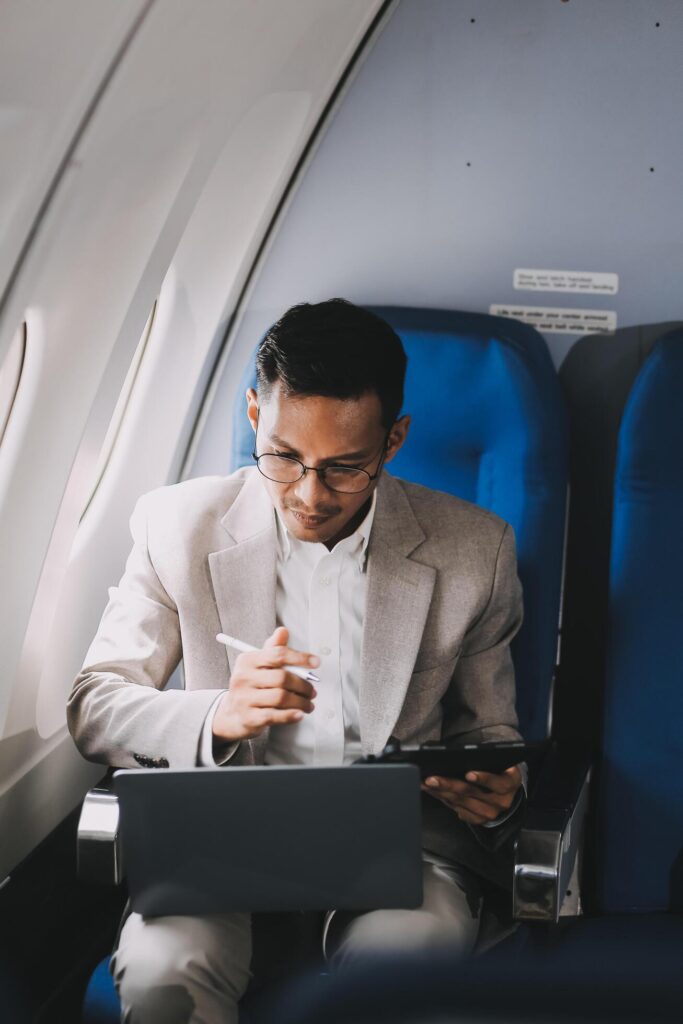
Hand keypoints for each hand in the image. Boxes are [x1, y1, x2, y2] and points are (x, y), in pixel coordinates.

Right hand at [212, 627, 317, 741]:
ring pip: (281, 698)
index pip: (277, 654)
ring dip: (301, 702)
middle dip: (303, 685)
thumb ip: (274, 650)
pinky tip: (299, 714)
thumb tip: (283, 631)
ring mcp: (244, 698)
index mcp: (248, 660)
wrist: (232, 714)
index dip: (300, 657)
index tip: (316, 662)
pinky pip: (274, 716)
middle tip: (312, 691)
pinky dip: (290, 715)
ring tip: (308, 704)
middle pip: (282, 678)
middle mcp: (243, 678)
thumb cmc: (251, 686)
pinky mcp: (248, 717)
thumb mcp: (259, 665)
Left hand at [421, 765, 522, 825]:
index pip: (500, 783)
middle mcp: (503, 801)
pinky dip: (443, 800)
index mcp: (511, 782)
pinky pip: (458, 810)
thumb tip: (458, 754)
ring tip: (426, 783)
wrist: (504, 786)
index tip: (468, 774)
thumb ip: (484, 757)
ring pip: (462, 802)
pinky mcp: (479, 820)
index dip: (484, 778)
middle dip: (450, 784)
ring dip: (441, 792)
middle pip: (473, 793)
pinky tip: (432, 792)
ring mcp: (491, 813)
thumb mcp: (497, 760)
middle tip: (432, 778)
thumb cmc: (497, 767)